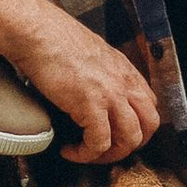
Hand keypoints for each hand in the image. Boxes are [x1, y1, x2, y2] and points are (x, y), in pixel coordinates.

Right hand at [12, 11, 159, 165]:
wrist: (37, 31)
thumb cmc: (53, 38)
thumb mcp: (90, 54)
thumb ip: (99, 73)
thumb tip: (90, 91)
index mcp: (125, 70)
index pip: (149, 105)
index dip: (137, 125)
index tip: (117, 133)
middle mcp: (124, 82)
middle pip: (149, 125)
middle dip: (130, 144)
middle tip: (107, 150)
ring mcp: (111, 94)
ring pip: (130, 139)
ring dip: (109, 154)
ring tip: (87, 153)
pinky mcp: (91, 105)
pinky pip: (98, 143)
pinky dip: (84, 154)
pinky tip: (69, 149)